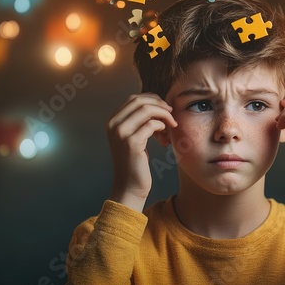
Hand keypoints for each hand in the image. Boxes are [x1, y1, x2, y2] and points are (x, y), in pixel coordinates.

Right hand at [106, 93, 176, 212]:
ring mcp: (120, 132)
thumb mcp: (135, 137)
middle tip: (172, 115)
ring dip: (164, 115)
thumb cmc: (136, 162)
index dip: (153, 100)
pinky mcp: (131, 142)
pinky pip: (152, 125)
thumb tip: (158, 104)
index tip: (166, 110)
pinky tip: (165, 139)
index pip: (134, 98)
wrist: (129, 187)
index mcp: (112, 121)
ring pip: (147, 109)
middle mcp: (113, 124)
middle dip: (160, 105)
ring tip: (171, 127)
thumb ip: (140, 121)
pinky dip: (162, 128)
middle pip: (140, 100)